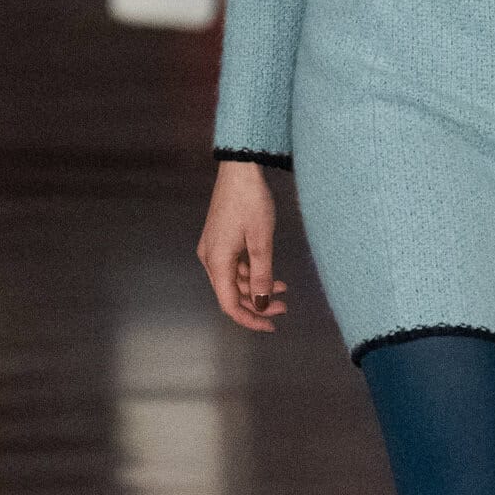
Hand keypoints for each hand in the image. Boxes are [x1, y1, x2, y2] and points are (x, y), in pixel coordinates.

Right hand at [197, 161, 287, 332]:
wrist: (240, 169)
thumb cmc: (250, 200)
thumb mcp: (261, 241)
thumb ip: (262, 276)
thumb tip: (261, 303)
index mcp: (217, 260)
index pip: (229, 303)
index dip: (249, 319)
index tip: (271, 325)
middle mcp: (211, 257)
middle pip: (231, 294)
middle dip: (257, 304)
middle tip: (283, 308)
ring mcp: (214, 248)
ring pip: (235, 281)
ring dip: (257, 288)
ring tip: (283, 289)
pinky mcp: (221, 240)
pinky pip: (235, 266)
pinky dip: (253, 273)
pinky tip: (271, 274)